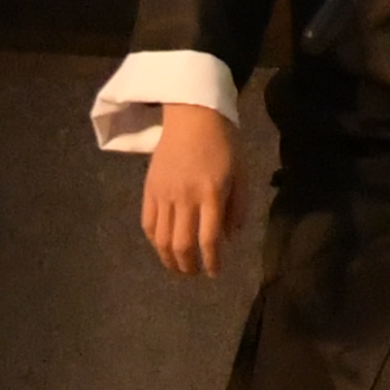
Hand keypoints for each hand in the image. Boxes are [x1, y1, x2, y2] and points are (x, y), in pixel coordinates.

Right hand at [142, 103, 241, 276]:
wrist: (192, 115)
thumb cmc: (223, 143)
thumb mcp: (241, 173)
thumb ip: (237, 208)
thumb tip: (229, 238)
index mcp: (211, 193)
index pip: (209, 238)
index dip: (212, 261)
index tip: (215, 272)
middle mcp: (185, 197)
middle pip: (182, 244)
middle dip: (189, 267)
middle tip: (195, 274)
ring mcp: (164, 194)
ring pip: (161, 239)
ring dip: (169, 259)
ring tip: (178, 268)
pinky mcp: (149, 189)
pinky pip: (148, 223)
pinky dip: (154, 241)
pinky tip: (163, 247)